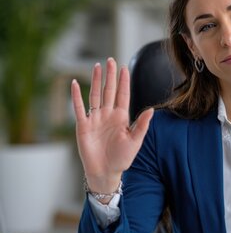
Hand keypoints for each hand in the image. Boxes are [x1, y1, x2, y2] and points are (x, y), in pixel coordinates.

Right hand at [71, 58, 153, 199]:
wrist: (106, 172)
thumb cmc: (122, 158)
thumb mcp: (135, 141)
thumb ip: (142, 125)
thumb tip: (152, 109)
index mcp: (121, 117)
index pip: (122, 95)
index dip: (123, 82)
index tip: (125, 68)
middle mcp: (108, 115)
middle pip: (109, 91)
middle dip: (110, 76)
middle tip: (111, 60)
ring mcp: (95, 119)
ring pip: (95, 95)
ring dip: (96, 81)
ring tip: (97, 66)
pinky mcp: (84, 126)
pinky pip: (79, 108)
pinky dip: (77, 96)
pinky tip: (76, 83)